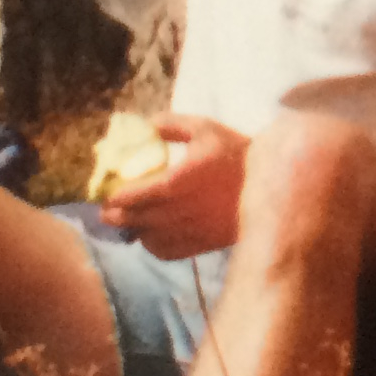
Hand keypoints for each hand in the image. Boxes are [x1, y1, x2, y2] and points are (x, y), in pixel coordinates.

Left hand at [104, 115, 248, 260]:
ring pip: (152, 237)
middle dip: (118, 216)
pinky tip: (150, 236)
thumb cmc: (233, 152)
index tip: (108, 195)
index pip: (144, 192)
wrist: (269, 183)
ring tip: (127, 223)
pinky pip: (169, 250)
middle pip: (142, 217)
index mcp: (186, 177)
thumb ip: (171, 125)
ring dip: (135, 231)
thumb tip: (144, 125)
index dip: (121, 196)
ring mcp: (196, 228)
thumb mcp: (204, 128)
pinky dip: (154, 246)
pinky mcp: (203, 243)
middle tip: (106, 212)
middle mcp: (188, 206)